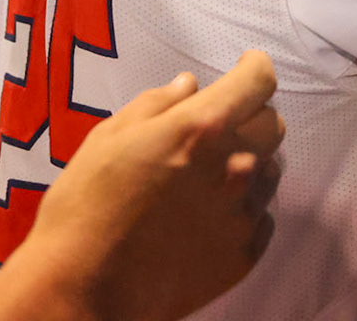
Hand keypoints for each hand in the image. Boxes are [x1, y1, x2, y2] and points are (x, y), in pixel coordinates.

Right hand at [15, 51, 284, 320]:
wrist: (83, 291)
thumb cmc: (85, 209)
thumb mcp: (108, 138)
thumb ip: (157, 104)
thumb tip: (189, 85)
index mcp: (202, 129)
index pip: (259, 81)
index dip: (255, 67)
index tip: (248, 66)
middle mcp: (234, 167)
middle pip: (273, 124)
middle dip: (251, 116)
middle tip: (217, 128)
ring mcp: (242, 214)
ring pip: (269, 170)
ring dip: (248, 163)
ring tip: (204, 179)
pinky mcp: (244, 254)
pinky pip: (260, 217)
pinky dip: (240, 208)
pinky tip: (203, 217)